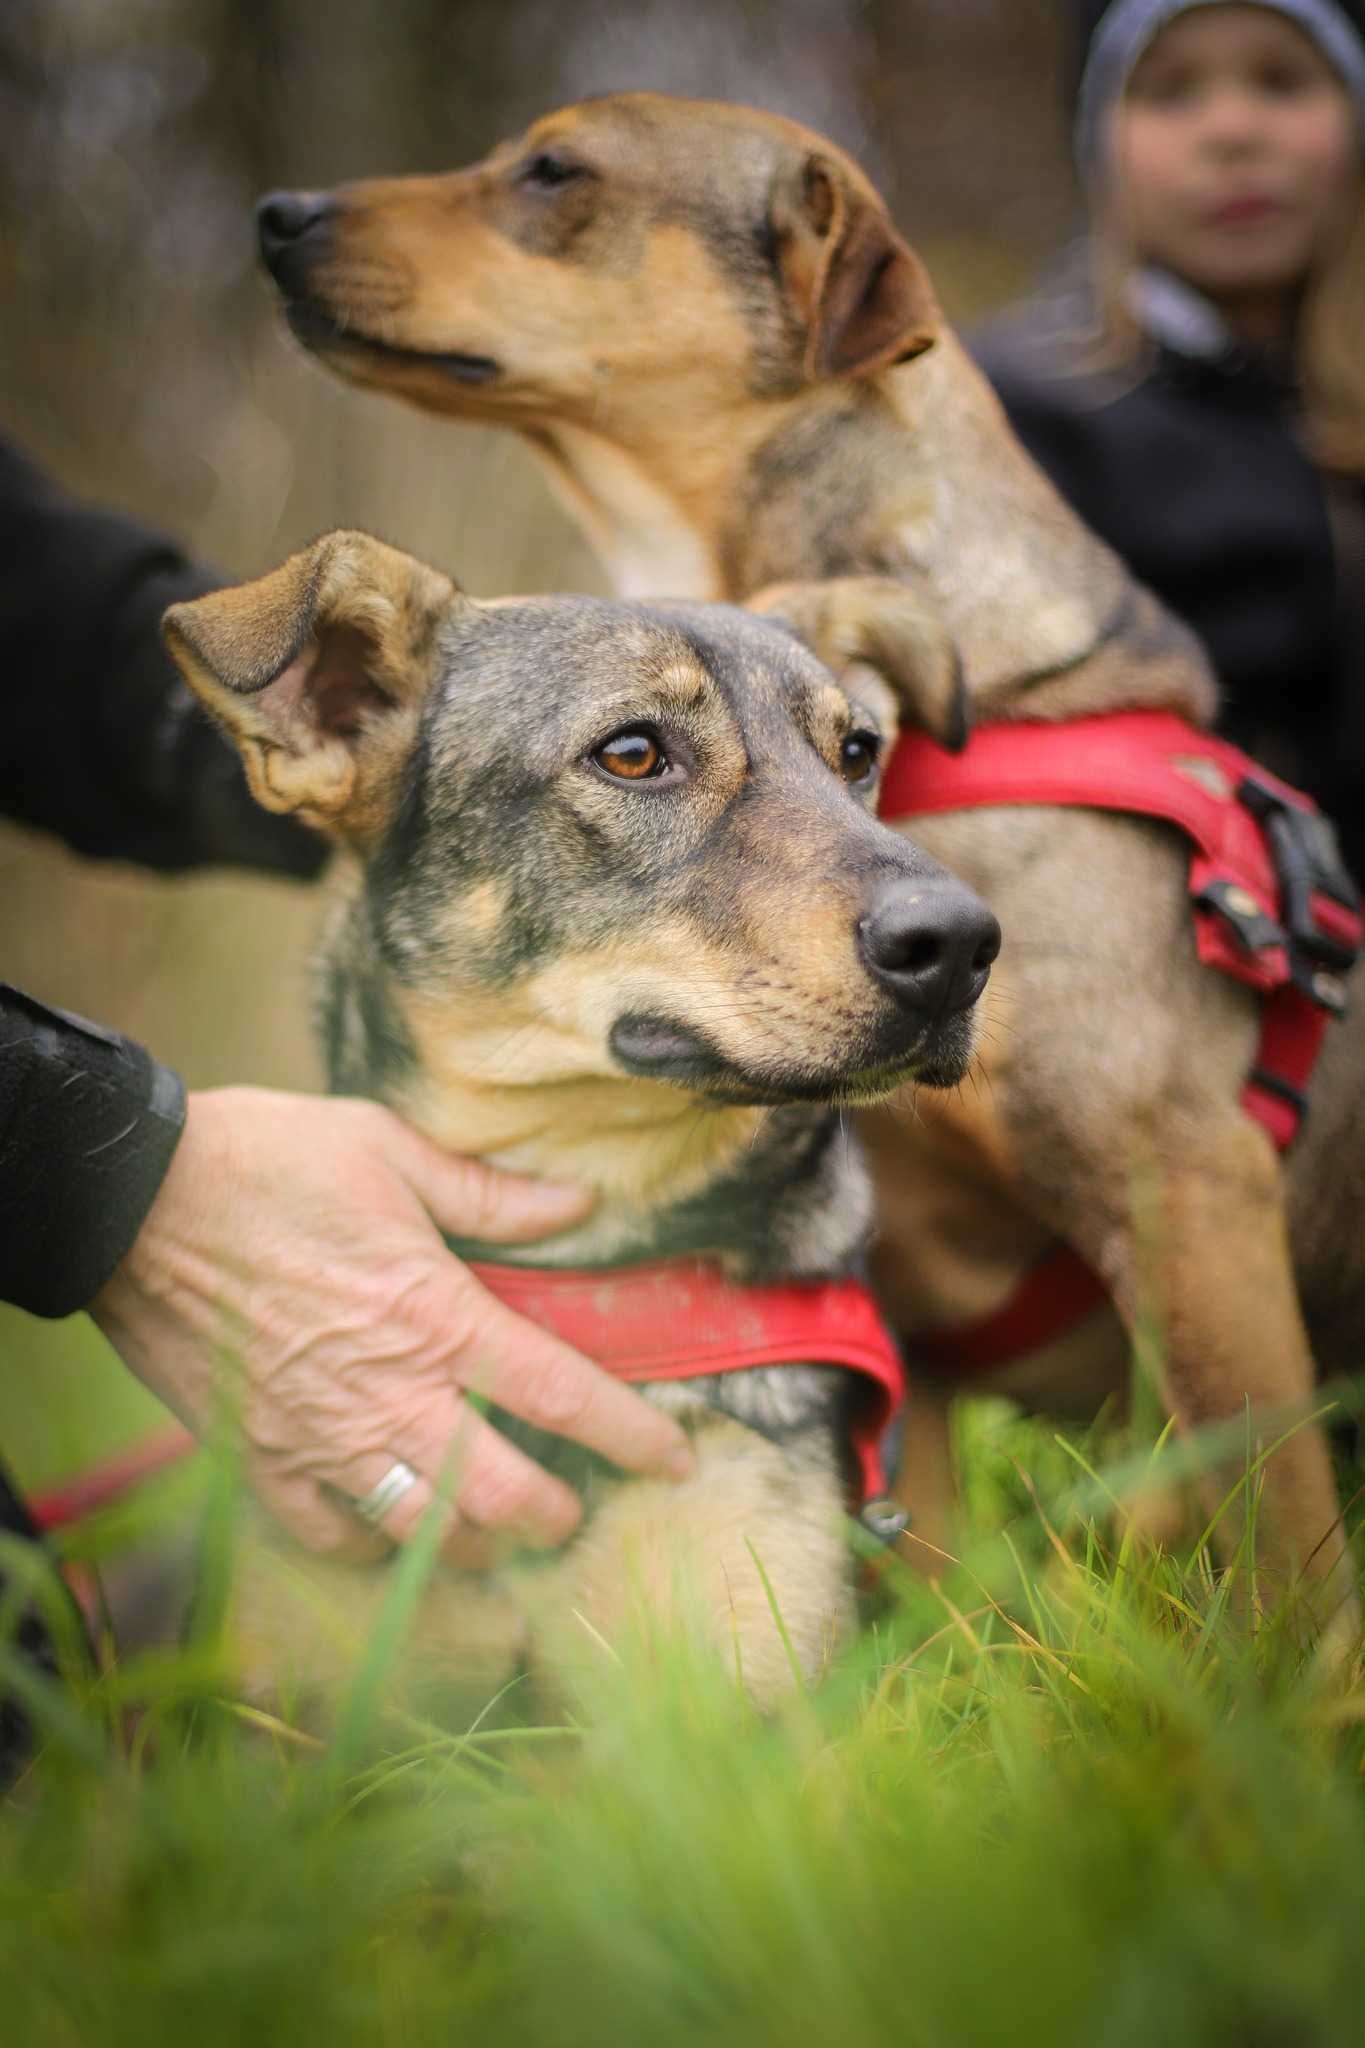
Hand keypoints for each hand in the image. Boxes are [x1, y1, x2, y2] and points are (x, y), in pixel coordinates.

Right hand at [91, 1087, 692, 1565]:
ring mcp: (320, 1437)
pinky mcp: (256, 1457)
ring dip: (473, 1541)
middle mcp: (388, 1392)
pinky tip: (389, 1530)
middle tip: (573, 1510)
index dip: (631, 1435)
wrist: (132, 1199)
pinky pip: (327, 1534)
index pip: (561, 1394)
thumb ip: (492, 1194)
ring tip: (495, 1530)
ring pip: (420, 1531)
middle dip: (554, 1514)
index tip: (673, 1458)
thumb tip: (578, 1207)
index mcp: (435, 1315)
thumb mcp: (391, 1151)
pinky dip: (368, 1544)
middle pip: (501, 1492)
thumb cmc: (268, 1161)